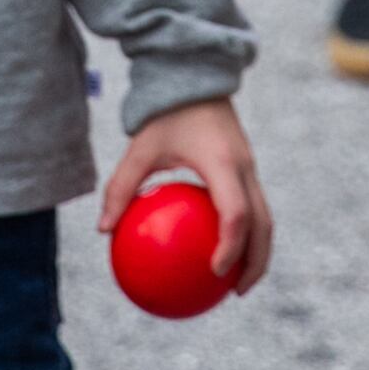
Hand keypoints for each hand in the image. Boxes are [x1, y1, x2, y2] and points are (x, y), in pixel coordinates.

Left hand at [101, 97, 271, 293]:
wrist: (197, 77)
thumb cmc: (166, 115)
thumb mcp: (140, 147)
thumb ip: (122, 186)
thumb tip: (102, 230)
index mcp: (222, 163)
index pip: (235, 212)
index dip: (231, 246)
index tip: (215, 272)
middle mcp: (245, 167)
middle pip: (264, 223)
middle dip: (255, 261)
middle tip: (236, 292)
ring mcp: (251, 167)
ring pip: (266, 217)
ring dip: (258, 252)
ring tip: (237, 283)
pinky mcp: (249, 167)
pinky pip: (254, 206)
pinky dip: (247, 233)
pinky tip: (223, 252)